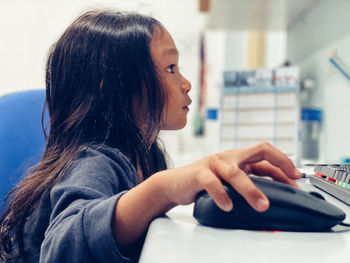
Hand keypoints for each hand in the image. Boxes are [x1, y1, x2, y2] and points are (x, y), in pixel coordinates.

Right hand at [163, 142, 301, 212]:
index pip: (265, 154)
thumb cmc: (203, 182)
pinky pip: (212, 183)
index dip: (283, 163)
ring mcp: (213, 163)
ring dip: (251, 189)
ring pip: (235, 172)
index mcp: (237, 157)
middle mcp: (228, 156)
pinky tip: (228, 206)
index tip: (297, 176)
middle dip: (278, 164)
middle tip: (291, 181)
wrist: (174, 183)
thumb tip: (271, 192)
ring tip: (262, 205)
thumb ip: (246, 181)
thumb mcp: (228, 180)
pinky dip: (222, 195)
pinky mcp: (199, 173)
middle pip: (258, 151)